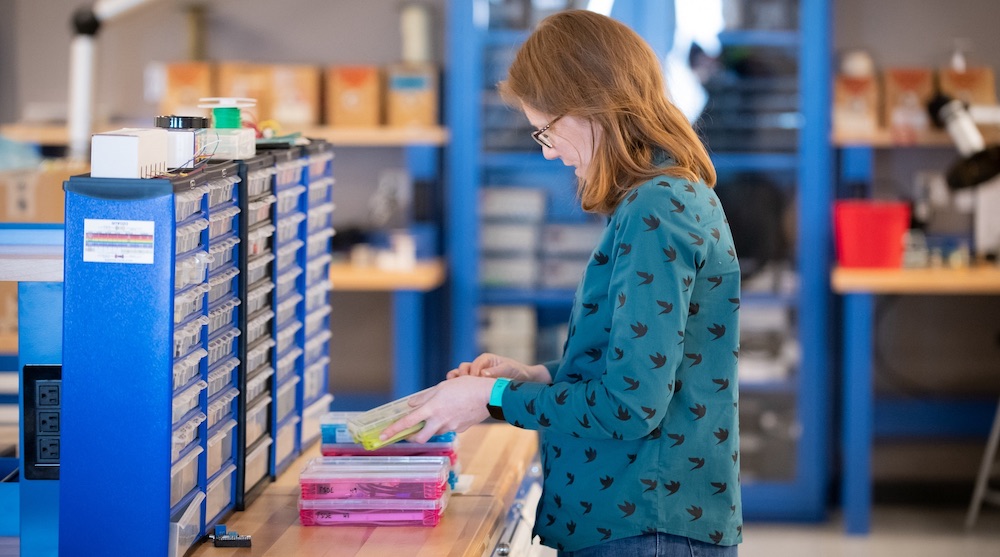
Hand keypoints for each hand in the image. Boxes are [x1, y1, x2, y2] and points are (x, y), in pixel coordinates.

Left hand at [379, 376, 493, 443]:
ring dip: (431, 427)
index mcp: (432, 409)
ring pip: (435, 432)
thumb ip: (424, 397)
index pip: (408, 422)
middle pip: (420, 437)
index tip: (383, 436)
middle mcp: (439, 421)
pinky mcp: (460, 429)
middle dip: (413, 437)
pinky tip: (454, 412)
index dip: (394, 430)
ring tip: (439, 412)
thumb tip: (411, 405)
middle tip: (411, 431)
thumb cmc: (466, 387)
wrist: (489, 395)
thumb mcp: (442, 387)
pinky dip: (445, 423)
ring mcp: (450, 427)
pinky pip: (448, 428)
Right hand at [446, 352, 551, 382]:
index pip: (474, 365)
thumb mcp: (509, 369)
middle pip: (464, 368)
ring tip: (455, 387)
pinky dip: (459, 387)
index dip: (472, 373)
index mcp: (486, 359)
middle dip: (462, 376)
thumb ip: (496, 371)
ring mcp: (476, 375)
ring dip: (456, 380)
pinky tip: (458, 394)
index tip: (473, 382)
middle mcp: (479, 366)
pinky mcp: (475, 384)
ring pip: (460, 375)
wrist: (523, 381)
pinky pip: (464, 384)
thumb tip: (483, 374)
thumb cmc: (517, 372)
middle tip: (464, 385)